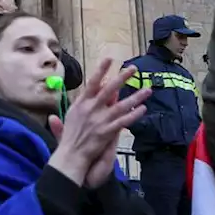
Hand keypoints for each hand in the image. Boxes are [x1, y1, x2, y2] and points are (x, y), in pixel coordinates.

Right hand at [47, 58, 149, 186]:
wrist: (70, 155)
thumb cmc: (68, 138)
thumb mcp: (67, 119)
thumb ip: (75, 106)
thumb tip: (78, 97)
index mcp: (81, 103)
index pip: (92, 83)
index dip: (101, 70)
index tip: (109, 59)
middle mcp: (91, 109)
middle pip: (110, 89)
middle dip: (122, 78)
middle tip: (133, 69)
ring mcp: (100, 120)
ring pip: (121, 105)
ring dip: (136, 97)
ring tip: (147, 90)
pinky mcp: (107, 131)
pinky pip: (124, 121)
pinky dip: (134, 115)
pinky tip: (143, 109)